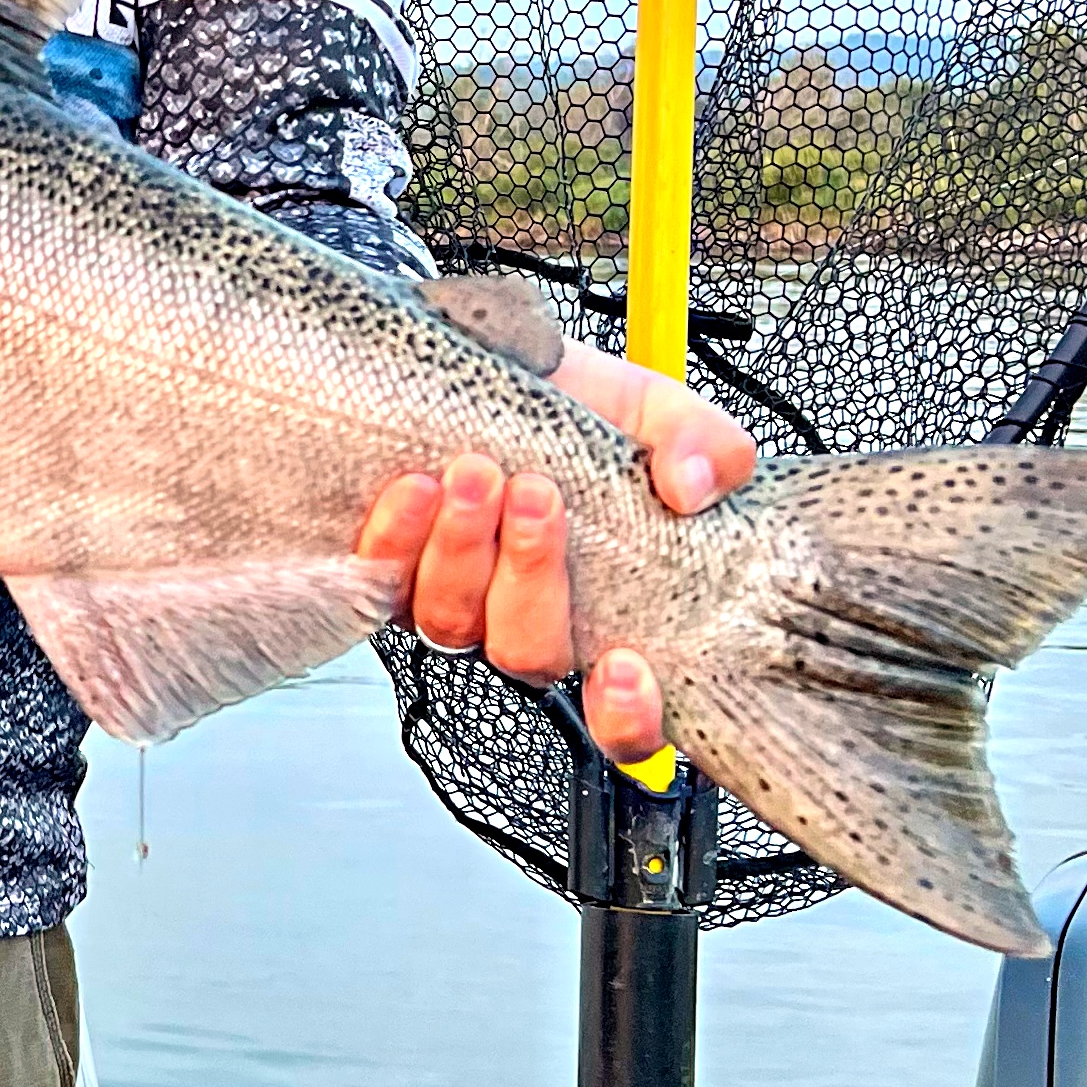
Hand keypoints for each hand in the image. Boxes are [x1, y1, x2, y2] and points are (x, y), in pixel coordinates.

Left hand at [351, 349, 757, 759]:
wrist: (504, 366)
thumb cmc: (582, 408)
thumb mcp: (661, 414)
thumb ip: (705, 446)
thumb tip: (695, 487)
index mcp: (606, 611)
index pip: (622, 721)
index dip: (626, 718)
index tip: (625, 665)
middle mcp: (526, 619)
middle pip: (527, 656)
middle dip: (531, 578)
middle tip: (535, 498)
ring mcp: (456, 600)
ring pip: (451, 622)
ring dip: (464, 549)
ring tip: (476, 473)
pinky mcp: (391, 569)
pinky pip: (381, 580)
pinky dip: (398, 537)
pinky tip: (417, 487)